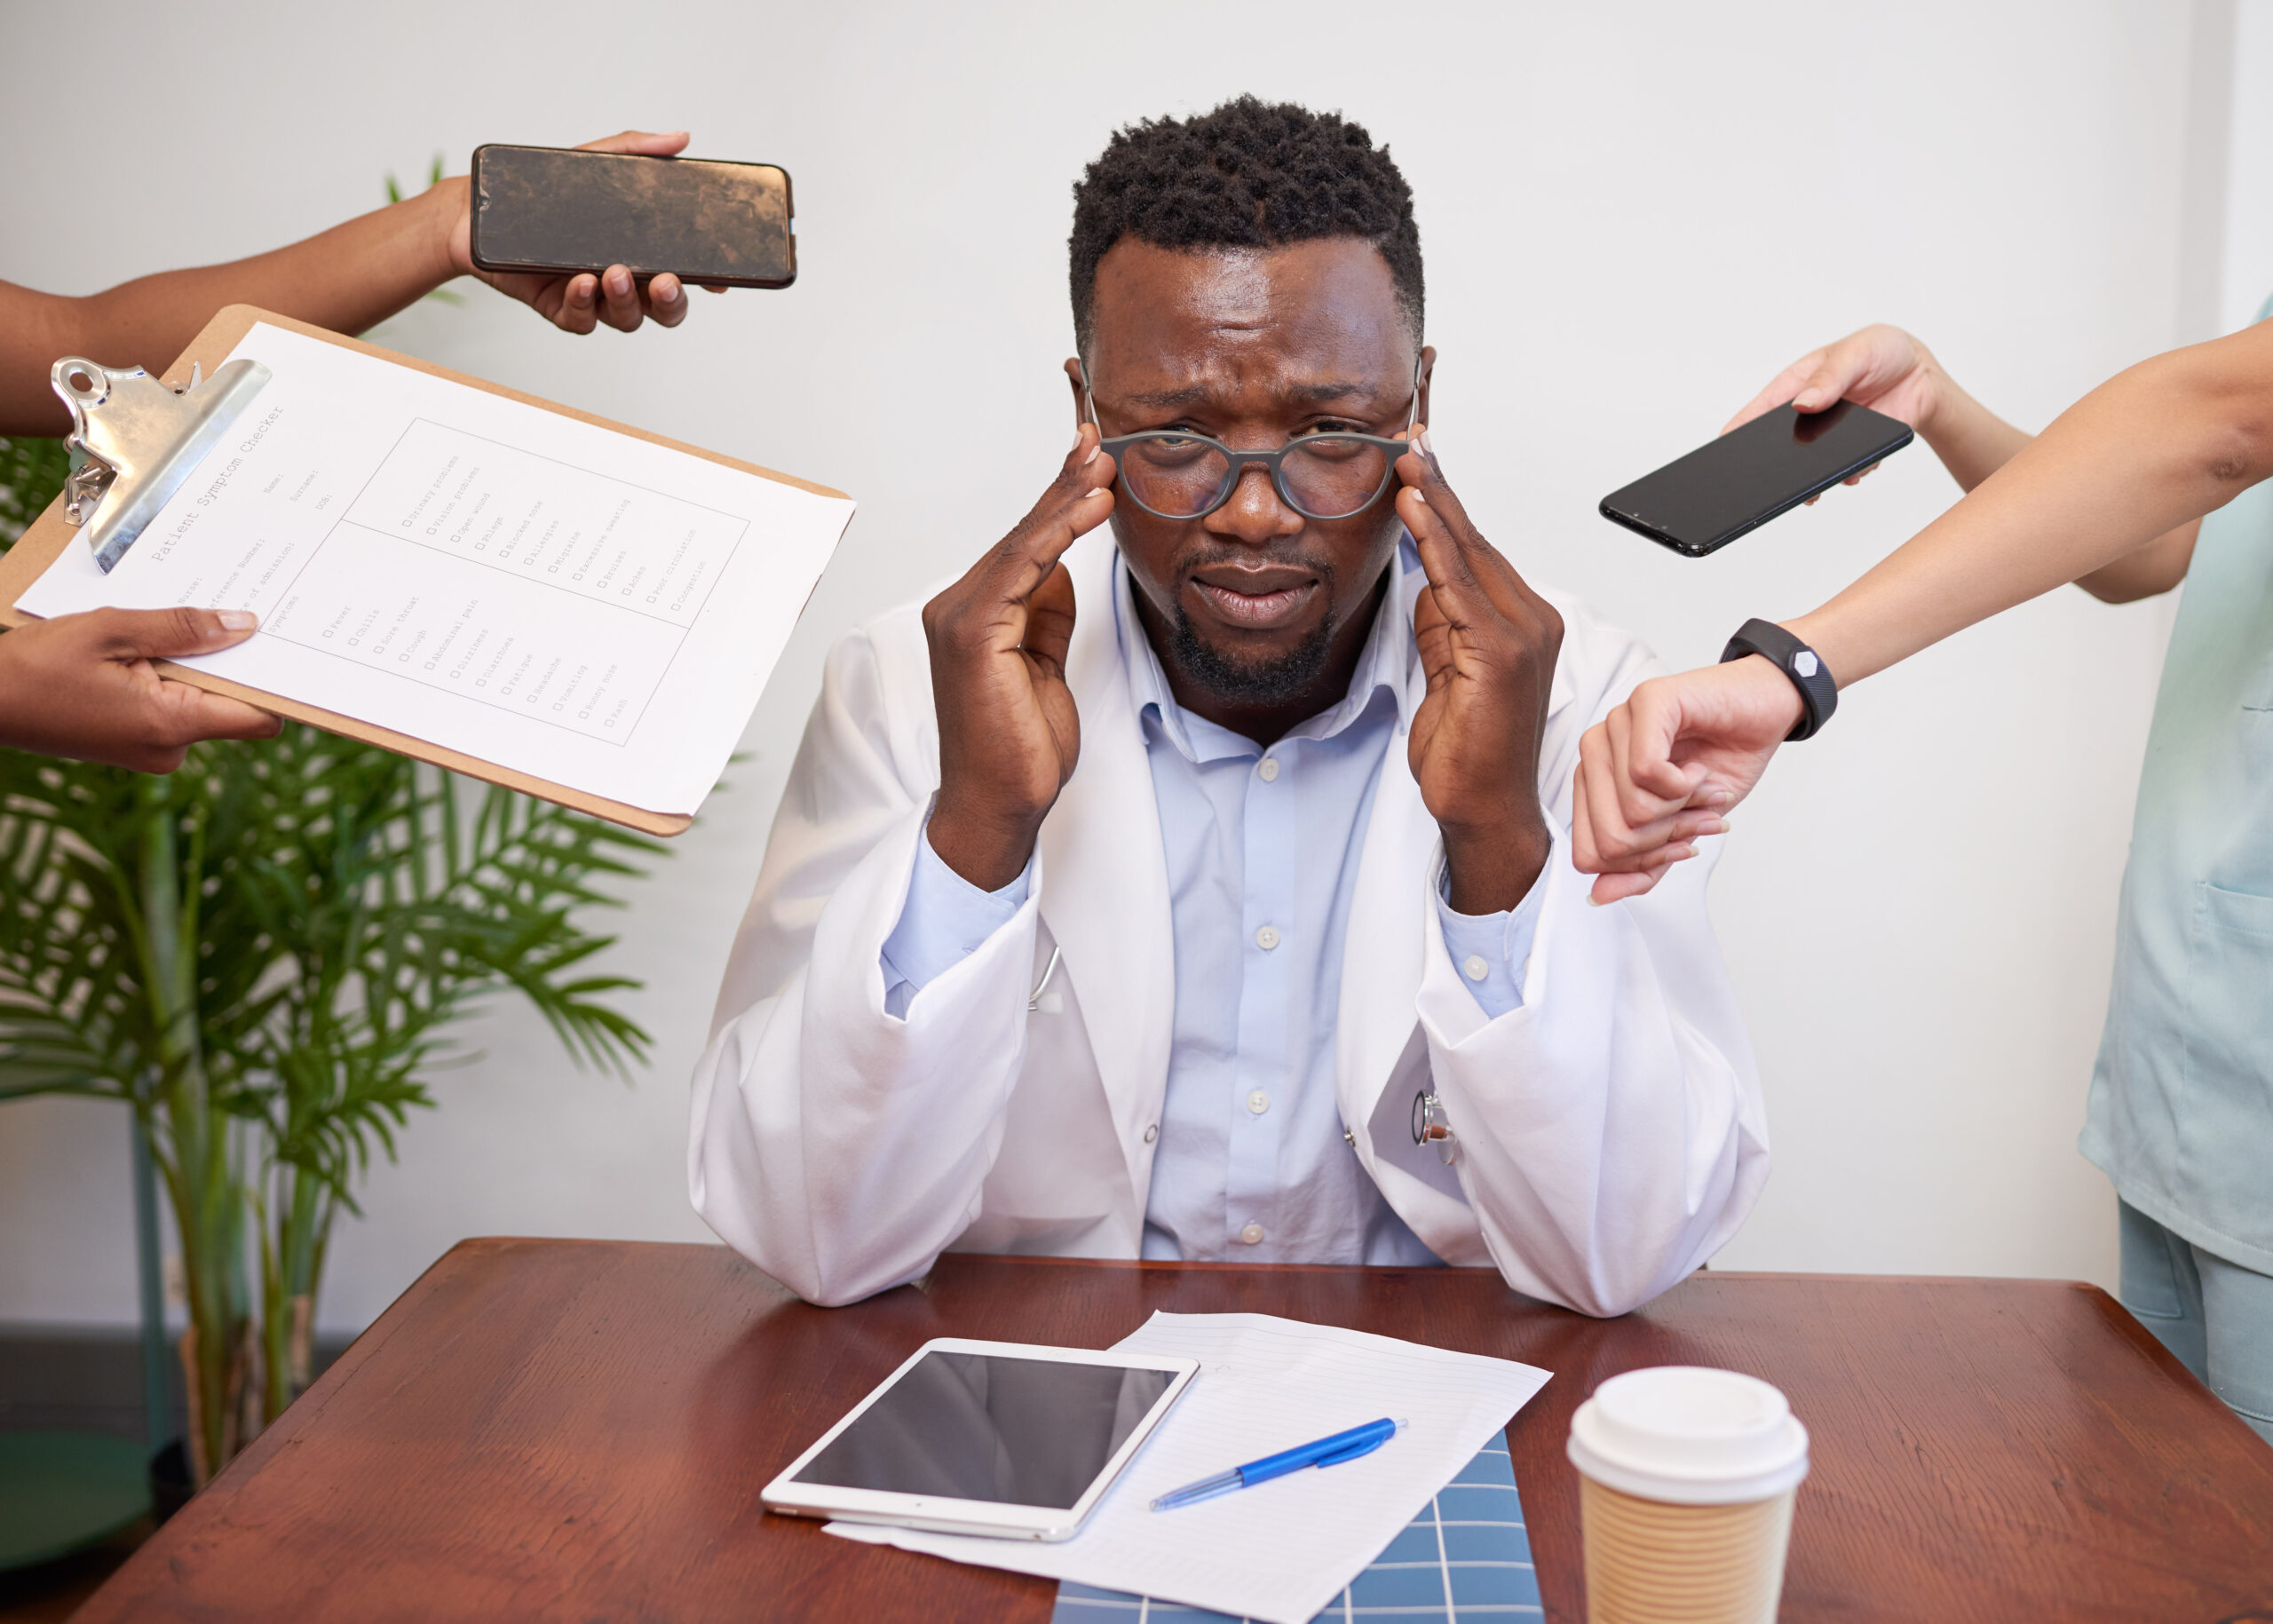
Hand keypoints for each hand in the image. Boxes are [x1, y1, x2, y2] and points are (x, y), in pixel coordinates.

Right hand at [0, 607, 279, 772]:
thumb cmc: (36, 666)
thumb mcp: (111, 631)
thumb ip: (182, 629)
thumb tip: (245, 625)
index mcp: (171, 725)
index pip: (259, 717)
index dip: (280, 685)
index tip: (291, 650)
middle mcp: (171, 749)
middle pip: (231, 704)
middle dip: (228, 662)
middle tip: (228, 613)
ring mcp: (154, 751)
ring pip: (200, 702)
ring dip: (190, 666)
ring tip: (161, 631)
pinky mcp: (137, 745)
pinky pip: (172, 707)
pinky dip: (167, 678)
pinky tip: (143, 649)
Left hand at [442, 130, 717, 334]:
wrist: (482, 208)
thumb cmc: (543, 190)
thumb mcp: (594, 161)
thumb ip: (636, 150)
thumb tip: (679, 137)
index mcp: (639, 250)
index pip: (684, 272)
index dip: (705, 280)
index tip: (717, 279)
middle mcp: (622, 278)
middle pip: (664, 308)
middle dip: (672, 301)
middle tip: (666, 280)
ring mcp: (593, 296)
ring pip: (628, 318)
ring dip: (627, 300)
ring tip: (614, 273)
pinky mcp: (559, 307)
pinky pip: (581, 320)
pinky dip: (583, 305)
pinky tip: (581, 283)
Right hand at [921, 426, 1116, 889]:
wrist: (1002, 804)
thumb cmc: (1020, 749)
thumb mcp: (1045, 667)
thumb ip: (1047, 617)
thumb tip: (1062, 572)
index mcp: (973, 614)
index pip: (1024, 544)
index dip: (1059, 500)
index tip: (1092, 460)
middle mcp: (956, 607)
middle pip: (1022, 533)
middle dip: (1063, 483)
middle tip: (1097, 437)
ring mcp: (959, 617)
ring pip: (1023, 544)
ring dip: (1066, 498)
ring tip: (1102, 460)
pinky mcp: (972, 634)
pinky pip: (1022, 571)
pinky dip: (1058, 534)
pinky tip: (1089, 505)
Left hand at [1393, 432, 1562, 914]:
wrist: (1483, 811)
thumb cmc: (1468, 753)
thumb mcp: (1445, 672)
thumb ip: (1440, 624)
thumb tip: (1423, 579)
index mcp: (1521, 623)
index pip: (1475, 550)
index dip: (1445, 503)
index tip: (1419, 461)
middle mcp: (1533, 621)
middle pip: (1476, 540)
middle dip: (1441, 488)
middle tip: (1413, 438)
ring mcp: (1524, 636)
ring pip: (1471, 555)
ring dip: (1437, 504)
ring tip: (1410, 460)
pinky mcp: (1504, 656)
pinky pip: (1462, 589)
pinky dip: (1438, 548)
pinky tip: (1417, 514)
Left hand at [1570, 657, 1800, 902]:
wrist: (1765, 712)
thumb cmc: (1721, 761)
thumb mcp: (1683, 829)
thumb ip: (1642, 865)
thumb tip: (1598, 897)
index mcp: (1595, 781)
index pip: (1589, 856)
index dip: (1640, 865)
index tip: (1680, 847)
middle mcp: (1595, 751)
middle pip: (1608, 841)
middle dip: (1664, 842)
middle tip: (1696, 819)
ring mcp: (1616, 724)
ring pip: (1629, 809)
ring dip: (1681, 811)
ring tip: (1700, 788)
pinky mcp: (1646, 702)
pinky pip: (1646, 771)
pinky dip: (1686, 785)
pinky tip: (1700, 769)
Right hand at [1721, 323, 1946, 498]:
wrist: (1922, 373)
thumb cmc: (1882, 350)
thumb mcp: (1856, 353)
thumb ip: (1830, 377)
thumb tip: (1803, 403)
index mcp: (1796, 386)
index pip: (1757, 413)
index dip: (1738, 431)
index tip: (1725, 447)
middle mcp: (1807, 416)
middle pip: (1778, 448)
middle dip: (1775, 467)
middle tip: (1774, 481)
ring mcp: (1828, 437)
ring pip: (1810, 468)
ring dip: (1815, 480)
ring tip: (1817, 488)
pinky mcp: (1853, 452)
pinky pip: (1845, 472)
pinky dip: (1851, 474)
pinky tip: (1860, 468)